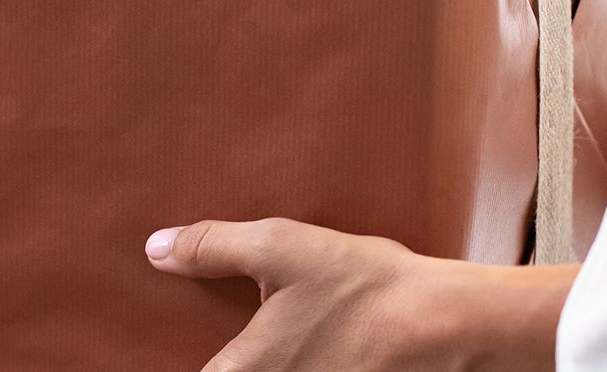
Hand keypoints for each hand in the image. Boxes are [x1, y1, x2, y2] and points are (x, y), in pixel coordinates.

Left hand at [144, 218, 576, 371]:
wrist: (450, 324)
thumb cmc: (365, 288)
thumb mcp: (282, 247)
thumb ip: (213, 247)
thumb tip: (157, 249)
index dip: (185, 360)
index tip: (181, 347)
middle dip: (233, 356)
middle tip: (239, 332)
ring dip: (274, 361)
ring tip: (286, 336)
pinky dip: (304, 364)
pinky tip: (317, 346)